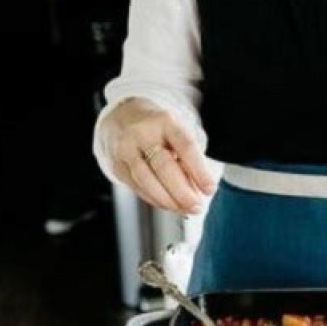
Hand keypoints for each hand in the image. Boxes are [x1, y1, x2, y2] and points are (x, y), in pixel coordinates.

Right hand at [103, 98, 215, 213]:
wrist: (122, 116)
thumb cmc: (157, 128)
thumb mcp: (175, 131)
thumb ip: (186, 156)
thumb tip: (196, 188)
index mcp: (165, 121)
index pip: (185, 146)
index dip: (199, 170)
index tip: (210, 188)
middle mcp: (143, 133)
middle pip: (164, 166)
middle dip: (182, 191)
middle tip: (196, 206)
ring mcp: (126, 149)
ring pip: (146, 181)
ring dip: (168, 200)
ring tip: (184, 208)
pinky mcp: (117, 165)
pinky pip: (137, 187)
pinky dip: (154, 199)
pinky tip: (167, 204)